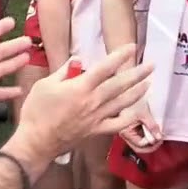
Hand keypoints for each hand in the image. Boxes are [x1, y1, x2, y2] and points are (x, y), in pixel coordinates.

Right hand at [10, 46, 152, 162]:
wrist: (36, 141)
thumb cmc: (36, 111)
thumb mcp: (45, 84)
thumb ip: (64, 71)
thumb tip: (78, 59)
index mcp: (80, 87)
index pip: (105, 68)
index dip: (120, 56)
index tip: (132, 47)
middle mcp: (93, 101)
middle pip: (120, 84)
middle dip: (137, 73)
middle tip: (151, 65)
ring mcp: (97, 117)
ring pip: (123, 103)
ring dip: (137, 92)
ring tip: (148, 83)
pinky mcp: (97, 131)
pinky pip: (118, 125)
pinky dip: (129, 118)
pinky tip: (136, 112)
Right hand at [117, 99, 162, 152]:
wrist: (126, 92)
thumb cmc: (131, 101)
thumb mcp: (143, 113)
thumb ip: (152, 126)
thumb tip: (159, 137)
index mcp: (125, 132)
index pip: (140, 144)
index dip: (151, 142)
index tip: (160, 137)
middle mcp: (125, 134)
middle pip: (138, 147)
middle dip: (151, 146)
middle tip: (160, 140)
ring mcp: (127, 131)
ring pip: (139, 142)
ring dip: (149, 140)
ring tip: (157, 133)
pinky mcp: (130, 127)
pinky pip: (139, 135)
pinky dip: (146, 134)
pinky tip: (151, 129)